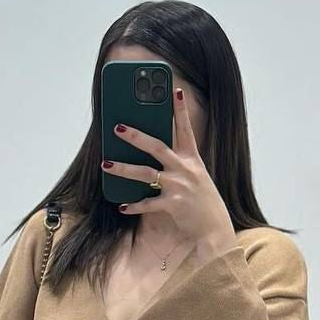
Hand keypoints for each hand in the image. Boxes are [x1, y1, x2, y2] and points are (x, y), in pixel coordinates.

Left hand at [103, 88, 236, 251]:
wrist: (214, 229)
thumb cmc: (201, 202)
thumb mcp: (195, 178)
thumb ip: (178, 164)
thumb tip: (152, 154)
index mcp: (192, 159)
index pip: (185, 130)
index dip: (180, 110)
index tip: (175, 90)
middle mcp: (185, 169)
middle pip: (156, 147)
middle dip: (136, 136)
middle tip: (117, 127)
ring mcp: (179, 186)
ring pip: (145, 173)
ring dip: (123, 169)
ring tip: (105, 164)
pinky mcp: (173, 204)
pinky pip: (148, 203)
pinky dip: (134, 206)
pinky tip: (122, 207)